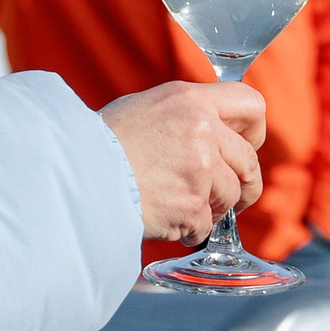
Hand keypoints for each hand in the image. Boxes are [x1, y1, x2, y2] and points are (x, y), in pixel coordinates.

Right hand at [99, 80, 265, 241]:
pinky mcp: (191, 205)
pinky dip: (190, 230)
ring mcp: (199, 169)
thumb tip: (215, 130)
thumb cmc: (103, 143)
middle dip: (243, 184)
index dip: (254, 132)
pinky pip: (206, 225)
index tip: (245, 147)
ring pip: (231, 197)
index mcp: (191, 100)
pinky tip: (166, 220)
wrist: (76, 175)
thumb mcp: (148, 108)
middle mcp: (202, 130)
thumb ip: (186, 114)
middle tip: (228, 196)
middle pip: (249, 162)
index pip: (252, 105)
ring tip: (180, 207)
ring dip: (211, 209)